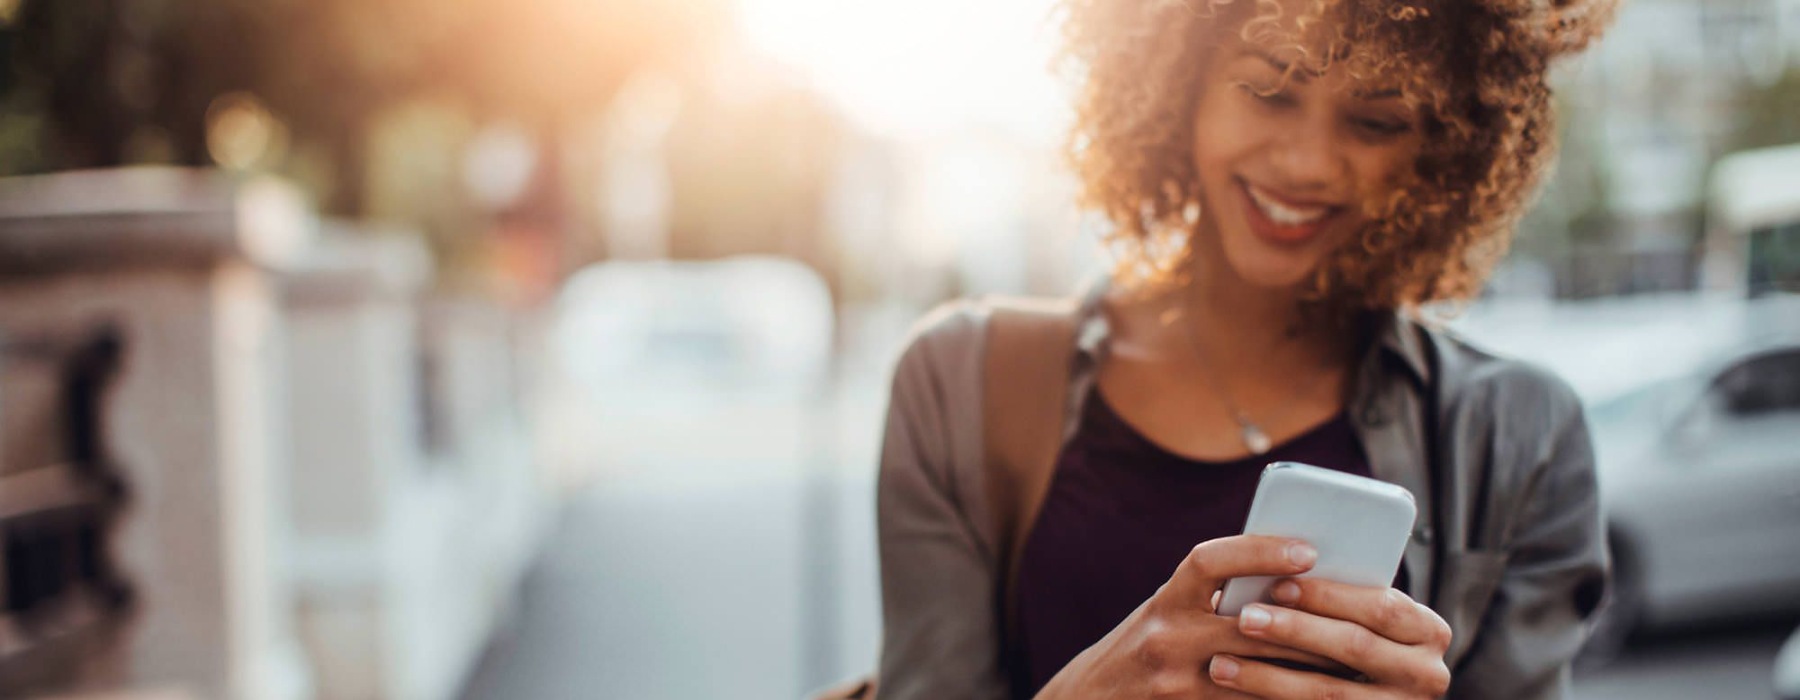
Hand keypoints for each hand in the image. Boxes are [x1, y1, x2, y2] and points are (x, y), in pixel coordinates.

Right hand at [1034, 535, 1341, 699]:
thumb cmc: (1144, 648)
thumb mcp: (1168, 612)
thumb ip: (1213, 596)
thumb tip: (1288, 576)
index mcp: (1165, 601)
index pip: (1209, 562)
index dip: (1258, 552)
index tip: (1307, 550)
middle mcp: (1166, 638)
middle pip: (1251, 625)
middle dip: (1308, 622)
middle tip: (1359, 617)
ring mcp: (1175, 683)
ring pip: (1259, 674)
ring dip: (1308, 668)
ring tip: (1352, 660)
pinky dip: (1283, 696)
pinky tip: (1314, 693)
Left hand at [1207, 578, 1452, 698]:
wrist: (1373, 694)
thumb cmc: (1358, 637)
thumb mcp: (1365, 617)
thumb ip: (1342, 598)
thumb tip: (1279, 567)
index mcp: (1428, 631)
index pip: (1380, 606)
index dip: (1329, 595)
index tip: (1279, 584)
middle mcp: (1426, 674)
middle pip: (1354, 647)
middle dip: (1295, 631)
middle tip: (1244, 618)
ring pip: (1328, 693)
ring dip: (1269, 678)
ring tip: (1221, 664)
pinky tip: (1237, 693)